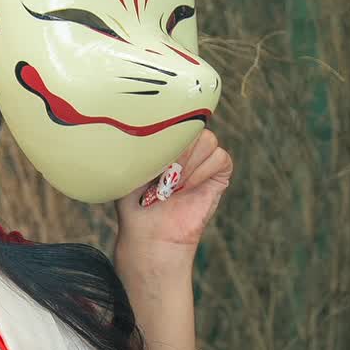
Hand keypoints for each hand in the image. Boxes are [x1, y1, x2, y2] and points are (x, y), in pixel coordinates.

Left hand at [115, 128, 233, 256]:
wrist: (149, 232)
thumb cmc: (134, 203)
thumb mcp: (128, 169)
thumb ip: (137, 146)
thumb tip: (132, 125)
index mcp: (166, 141)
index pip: (175, 117)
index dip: (167, 132)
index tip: (153, 153)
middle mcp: (186, 147)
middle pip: (194, 125)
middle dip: (177, 149)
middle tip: (163, 174)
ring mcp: (203, 160)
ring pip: (208, 140)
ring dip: (189, 162)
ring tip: (173, 184)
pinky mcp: (219, 174)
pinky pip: (221, 158)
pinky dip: (203, 171)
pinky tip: (188, 187)